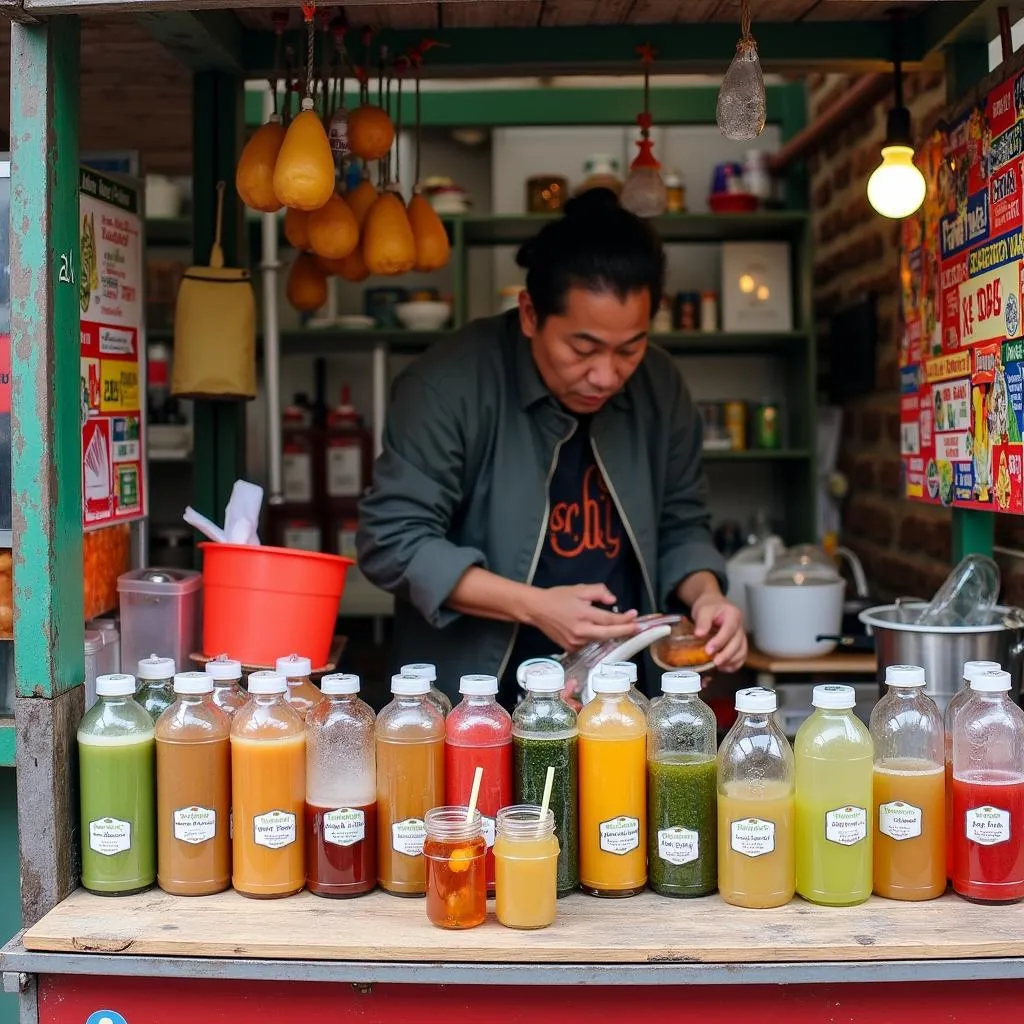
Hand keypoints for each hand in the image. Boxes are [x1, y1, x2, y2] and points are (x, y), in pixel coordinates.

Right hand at [524, 584, 639, 652]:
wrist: (536, 610)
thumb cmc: (558, 597)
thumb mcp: (579, 589)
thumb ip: (599, 592)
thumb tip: (613, 600)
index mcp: (583, 614)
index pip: (609, 620)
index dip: (624, 619)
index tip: (635, 615)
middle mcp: (581, 631)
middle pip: (608, 634)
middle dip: (625, 631)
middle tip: (637, 629)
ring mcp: (575, 642)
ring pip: (599, 639)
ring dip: (609, 634)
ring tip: (618, 628)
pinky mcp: (570, 648)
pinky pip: (588, 643)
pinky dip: (595, 637)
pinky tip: (596, 631)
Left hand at [691, 593, 746, 671]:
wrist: (714, 606)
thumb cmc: (709, 607)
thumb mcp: (703, 610)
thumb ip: (702, 622)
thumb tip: (699, 634)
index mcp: (733, 615)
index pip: (729, 630)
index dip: (720, 641)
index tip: (709, 650)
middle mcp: (740, 626)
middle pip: (737, 643)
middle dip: (726, 655)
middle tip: (714, 662)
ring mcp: (742, 637)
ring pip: (741, 652)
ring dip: (730, 661)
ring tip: (717, 666)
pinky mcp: (740, 645)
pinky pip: (741, 657)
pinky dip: (734, 664)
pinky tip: (723, 667)